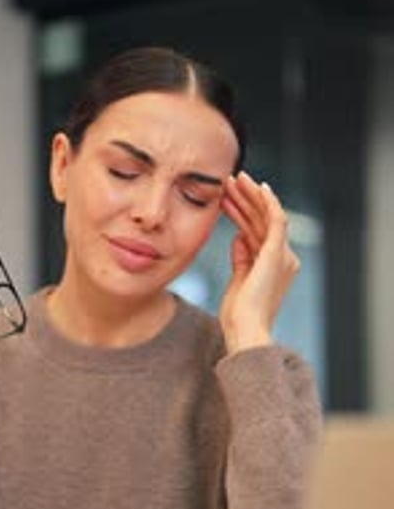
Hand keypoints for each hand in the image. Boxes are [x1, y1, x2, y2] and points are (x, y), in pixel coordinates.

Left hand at [219, 171, 299, 354]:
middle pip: (262, 221)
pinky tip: (259, 187)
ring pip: (267, 216)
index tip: (225, 198)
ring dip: (250, 195)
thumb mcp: (238, 279)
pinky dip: (269, 202)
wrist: (245, 329)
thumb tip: (239, 237)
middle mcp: (283, 258)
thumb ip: (242, 257)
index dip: (242, 212)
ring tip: (234, 179)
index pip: (257, 231)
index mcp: (274, 266)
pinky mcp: (278, 253)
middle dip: (245, 199)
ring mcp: (282, 255)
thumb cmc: (238, 314)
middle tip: (229, 181)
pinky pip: (276, 220)